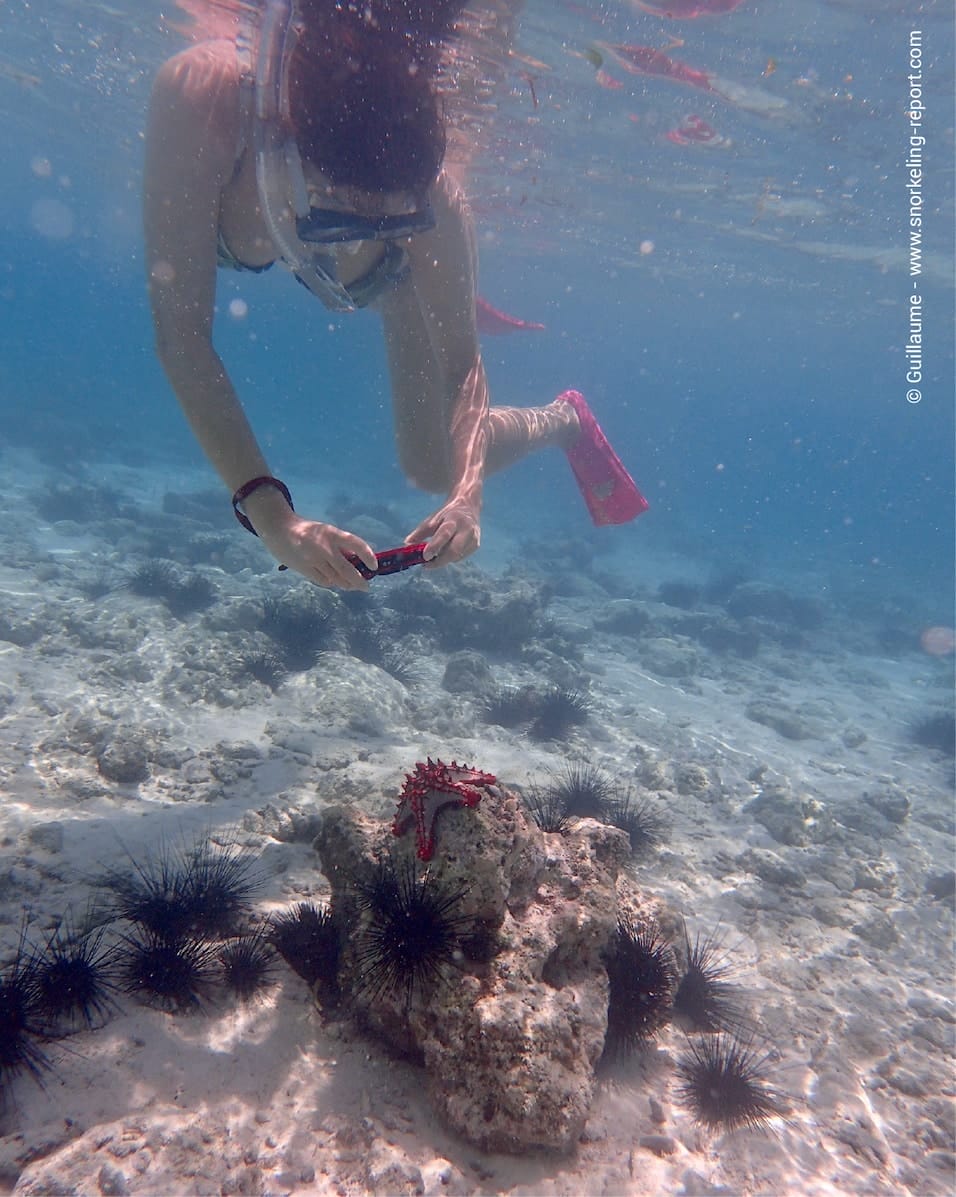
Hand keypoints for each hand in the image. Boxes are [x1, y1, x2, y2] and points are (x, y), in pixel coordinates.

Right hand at [257, 511, 376, 590]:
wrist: (279, 529)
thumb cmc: (307, 531)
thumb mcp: (327, 532)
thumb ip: (341, 546)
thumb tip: (356, 560)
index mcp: (332, 533)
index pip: (356, 544)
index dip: (368, 556)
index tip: (374, 567)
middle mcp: (325, 547)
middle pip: (347, 570)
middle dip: (359, 582)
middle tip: (366, 587)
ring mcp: (314, 560)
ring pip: (336, 579)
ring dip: (347, 585)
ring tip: (352, 586)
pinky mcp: (304, 569)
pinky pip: (323, 581)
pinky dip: (332, 583)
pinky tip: (335, 582)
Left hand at [405, 499, 480, 567]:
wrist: (469, 506)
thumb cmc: (446, 514)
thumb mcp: (432, 519)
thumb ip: (420, 532)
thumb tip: (407, 544)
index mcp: (454, 519)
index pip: (444, 534)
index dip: (434, 546)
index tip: (425, 557)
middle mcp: (467, 529)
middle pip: (454, 550)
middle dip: (439, 561)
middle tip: (426, 565)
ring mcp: (473, 538)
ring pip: (456, 556)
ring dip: (443, 559)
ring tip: (433, 556)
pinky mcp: (475, 546)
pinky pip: (459, 557)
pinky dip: (450, 558)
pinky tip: (445, 551)